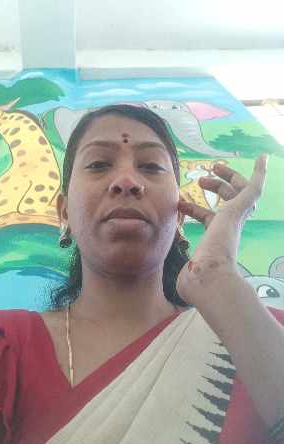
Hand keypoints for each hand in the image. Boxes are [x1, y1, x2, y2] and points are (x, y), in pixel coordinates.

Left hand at [176, 154, 267, 304]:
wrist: (208, 278)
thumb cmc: (196, 279)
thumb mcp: (185, 270)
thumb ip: (184, 272)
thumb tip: (180, 285)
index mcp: (215, 239)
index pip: (209, 218)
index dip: (195, 208)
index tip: (181, 203)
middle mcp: (228, 228)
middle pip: (227, 201)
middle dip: (216, 186)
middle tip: (202, 178)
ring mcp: (235, 219)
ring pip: (238, 191)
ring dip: (227, 176)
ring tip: (212, 166)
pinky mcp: (239, 210)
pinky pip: (254, 188)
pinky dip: (259, 173)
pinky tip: (262, 158)